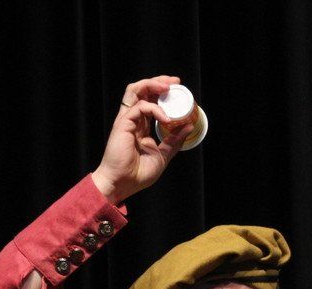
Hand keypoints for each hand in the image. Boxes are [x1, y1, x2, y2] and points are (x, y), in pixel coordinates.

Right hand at [91, 75, 193, 203]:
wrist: (122, 184)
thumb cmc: (137, 174)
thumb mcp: (162, 156)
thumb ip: (174, 141)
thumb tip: (188, 126)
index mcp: (140, 126)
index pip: (150, 101)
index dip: (162, 93)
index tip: (177, 89)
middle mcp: (132, 120)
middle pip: (142, 90)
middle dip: (158, 82)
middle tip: (175, 82)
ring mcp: (126, 120)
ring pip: (135, 90)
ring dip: (153, 85)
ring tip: (168, 87)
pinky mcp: (122, 124)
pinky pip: (139, 107)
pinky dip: (154, 108)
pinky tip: (166, 118)